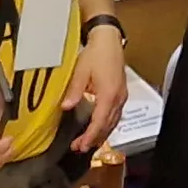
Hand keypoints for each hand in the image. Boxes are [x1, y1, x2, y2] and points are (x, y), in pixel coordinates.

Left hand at [63, 23, 129, 154]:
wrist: (109, 40)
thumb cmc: (96, 53)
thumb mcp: (81, 71)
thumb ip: (74, 91)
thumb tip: (66, 107)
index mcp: (108, 95)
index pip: (99, 122)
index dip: (90, 136)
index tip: (80, 146)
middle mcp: (118, 98)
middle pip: (107, 126)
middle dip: (94, 139)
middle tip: (79, 148)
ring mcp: (121, 97)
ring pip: (113, 122)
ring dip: (101, 134)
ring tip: (87, 142)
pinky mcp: (120, 94)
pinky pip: (115, 115)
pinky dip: (106, 125)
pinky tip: (98, 128)